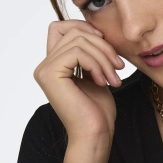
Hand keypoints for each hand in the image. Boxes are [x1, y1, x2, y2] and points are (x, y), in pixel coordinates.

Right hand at [34, 19, 125, 141]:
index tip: (106, 45)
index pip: (61, 27)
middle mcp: (44, 66)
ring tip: (114, 77)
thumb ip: (89, 53)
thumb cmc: (97, 111)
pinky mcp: (49, 74)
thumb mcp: (95, 74)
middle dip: (102, 45)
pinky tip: (103, 81)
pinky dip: (96, 64)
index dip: (84, 27)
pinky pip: (77, 52)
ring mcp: (44, 69)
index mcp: (53, 65)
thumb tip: (95, 30)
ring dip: (103, 57)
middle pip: (74, 32)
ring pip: (78, 40)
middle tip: (118, 67)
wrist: (94, 135)